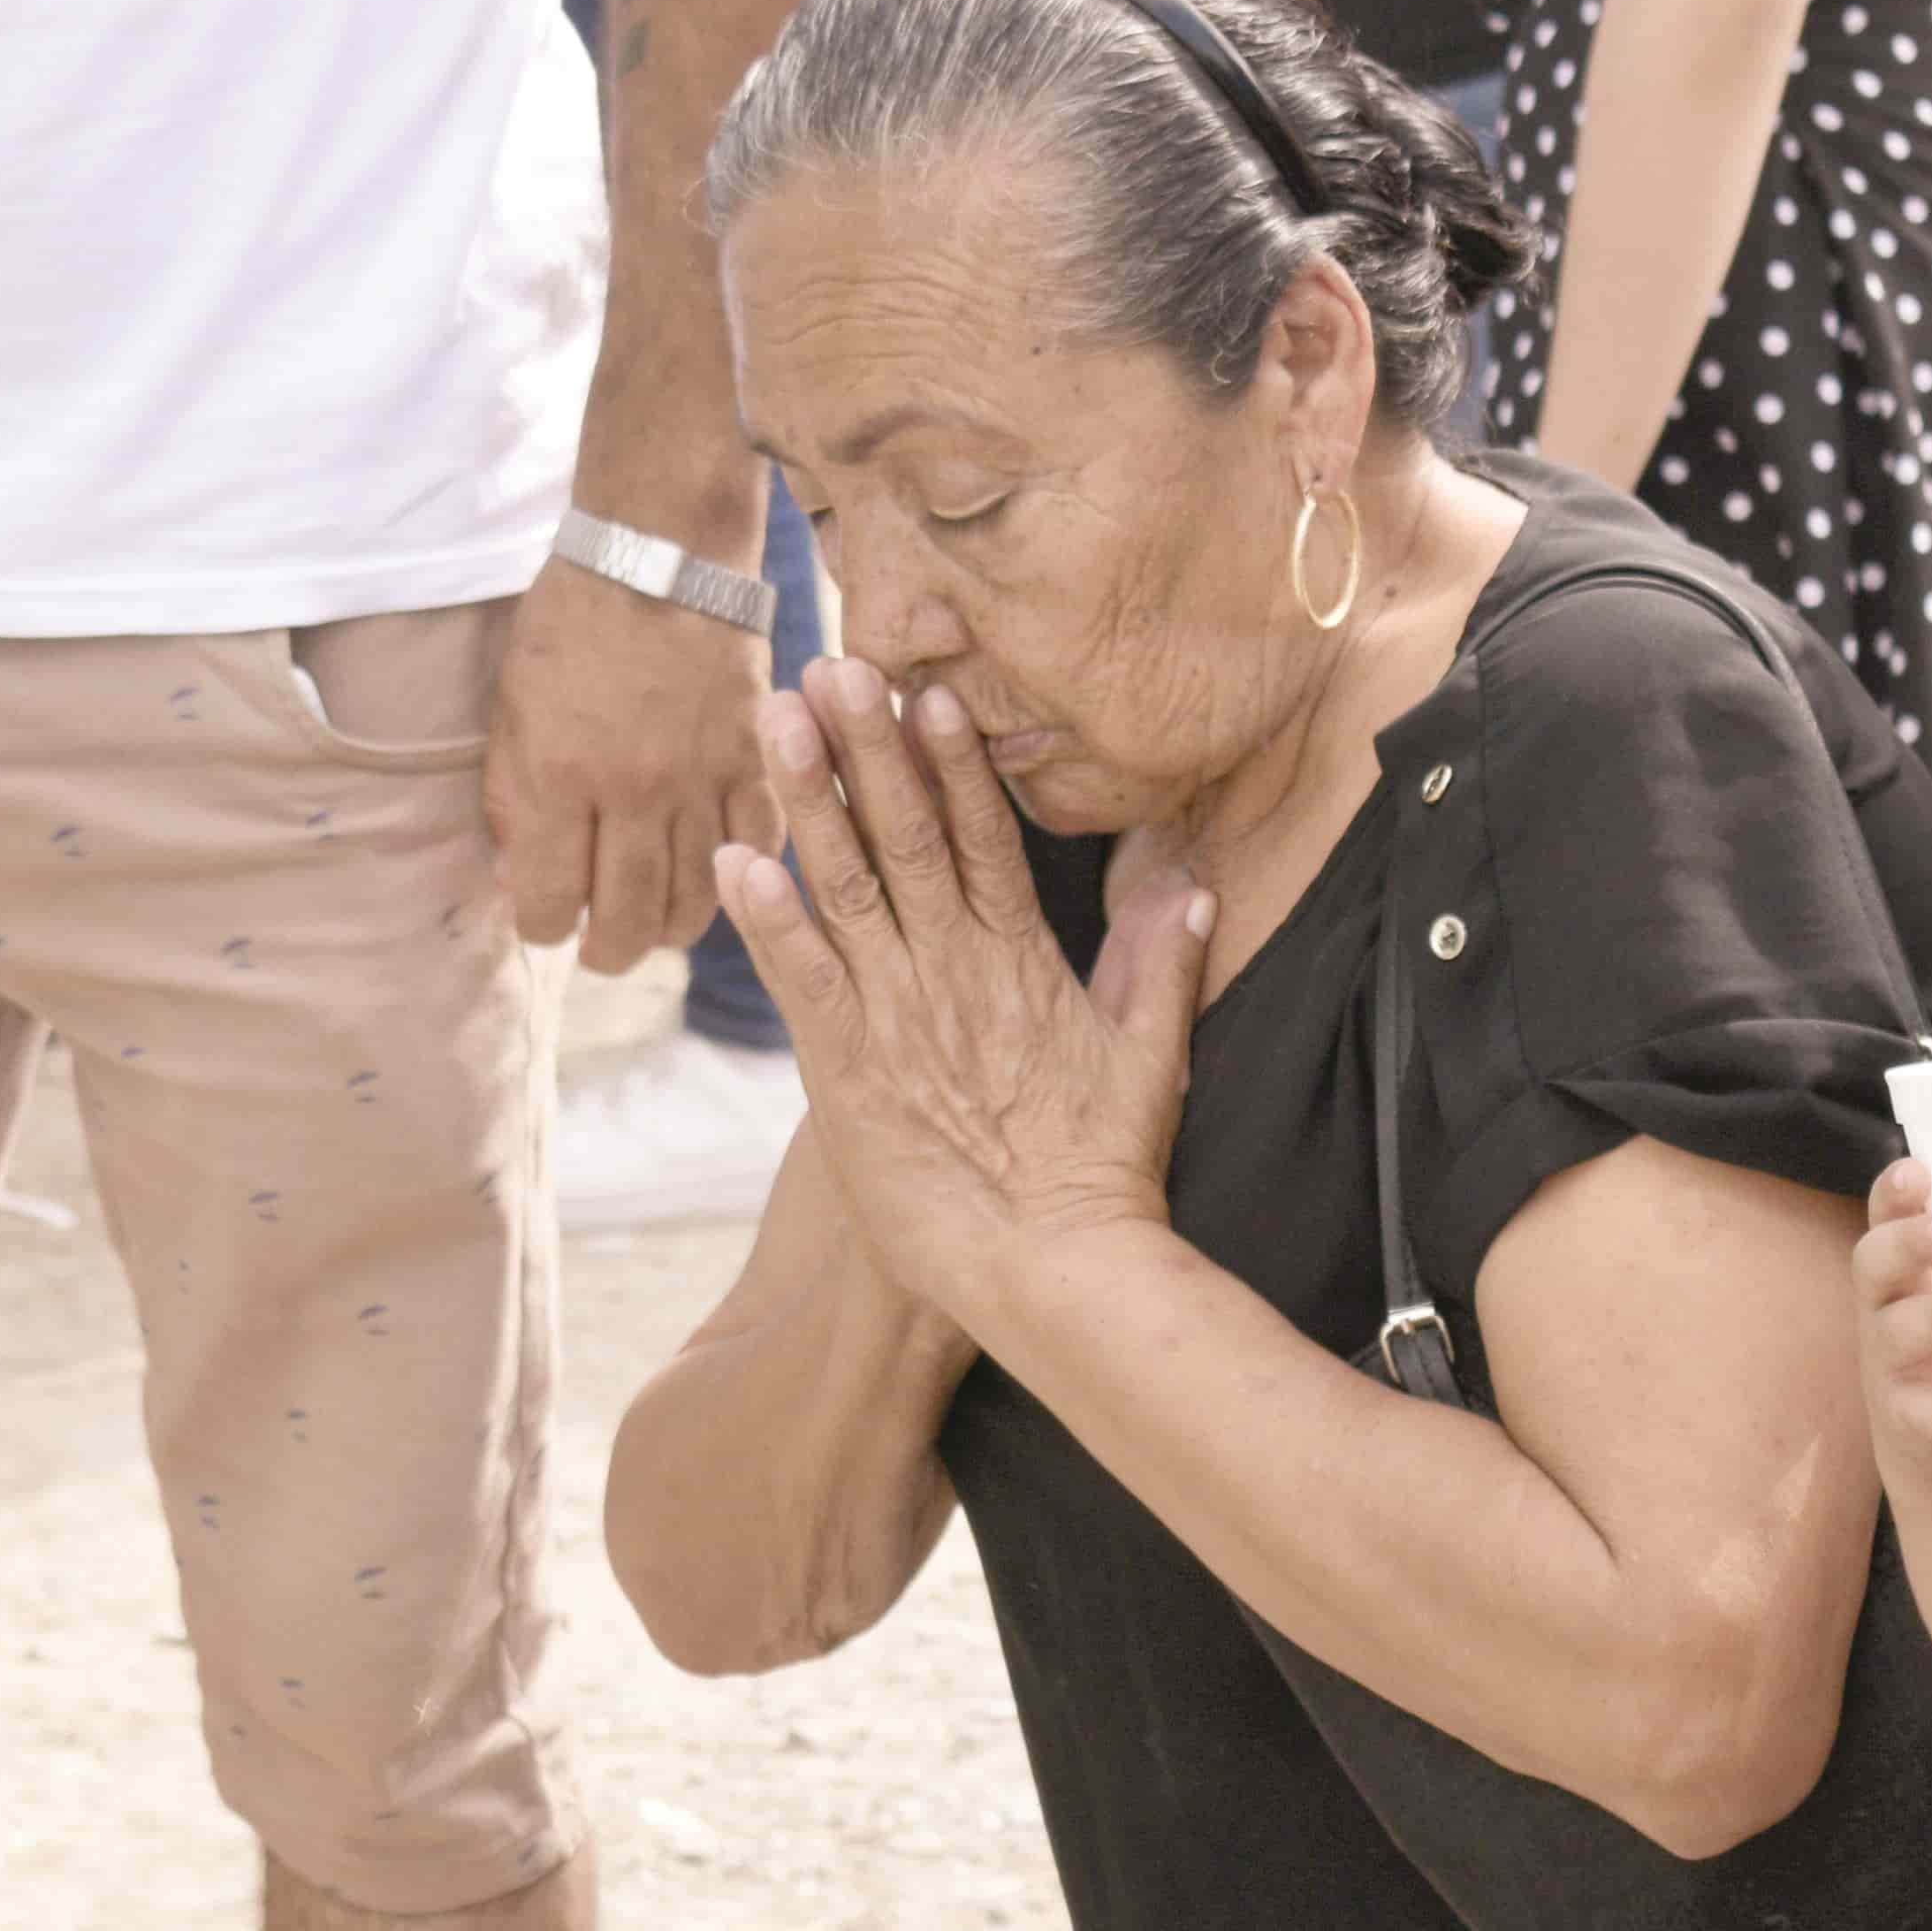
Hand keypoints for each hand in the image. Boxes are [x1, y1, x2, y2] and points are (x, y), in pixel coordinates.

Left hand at [483, 543, 777, 968]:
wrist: (659, 553)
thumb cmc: (569, 627)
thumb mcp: (510, 710)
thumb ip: (509, 802)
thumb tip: (518, 884)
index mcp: (558, 777)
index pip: (549, 904)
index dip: (541, 929)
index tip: (544, 921)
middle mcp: (631, 791)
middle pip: (627, 923)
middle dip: (605, 954)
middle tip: (599, 949)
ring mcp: (699, 781)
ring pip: (696, 902)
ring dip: (669, 929)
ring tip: (653, 923)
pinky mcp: (751, 762)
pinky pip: (754, 850)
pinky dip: (734, 874)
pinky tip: (712, 872)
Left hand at [710, 653, 1212, 1323]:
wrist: (1054, 1266)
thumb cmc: (1101, 1174)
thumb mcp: (1149, 1059)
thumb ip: (1158, 965)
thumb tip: (1195, 887)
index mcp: (1021, 961)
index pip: (983, 838)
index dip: (952, 762)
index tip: (930, 689)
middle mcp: (955, 971)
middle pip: (906, 836)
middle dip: (867, 746)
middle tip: (833, 664)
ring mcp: (899, 1016)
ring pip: (846, 886)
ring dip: (807, 800)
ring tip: (774, 719)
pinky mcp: (850, 1072)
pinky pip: (803, 981)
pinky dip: (769, 921)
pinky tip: (736, 859)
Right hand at [1855, 1157, 1931, 1482]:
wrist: (1929, 1445)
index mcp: (1901, 1271)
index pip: (1882, 1219)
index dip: (1891, 1194)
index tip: (1918, 1170)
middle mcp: (1882, 1311)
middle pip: (1873, 1264)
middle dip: (1912, 1242)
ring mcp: (1888, 1368)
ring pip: (1897, 1333)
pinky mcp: (1909, 1422)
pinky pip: (1926, 1414)